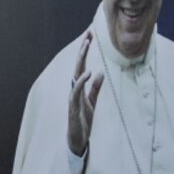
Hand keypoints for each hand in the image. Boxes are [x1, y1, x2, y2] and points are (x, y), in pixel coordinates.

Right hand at [68, 29, 104, 155]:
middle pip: (78, 65)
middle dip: (83, 50)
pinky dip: (82, 81)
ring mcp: (73, 97)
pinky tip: (88, 72)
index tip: (90, 35)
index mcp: (79, 87)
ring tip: (86, 46)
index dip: (85, 51)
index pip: (82, 65)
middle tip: (88, 34)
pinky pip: (77, 91)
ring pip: (76, 74)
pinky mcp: (74, 106)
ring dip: (81, 59)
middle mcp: (74, 89)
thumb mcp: (92, 101)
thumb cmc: (83, 120)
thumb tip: (100, 72)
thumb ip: (96, 87)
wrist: (78, 139)